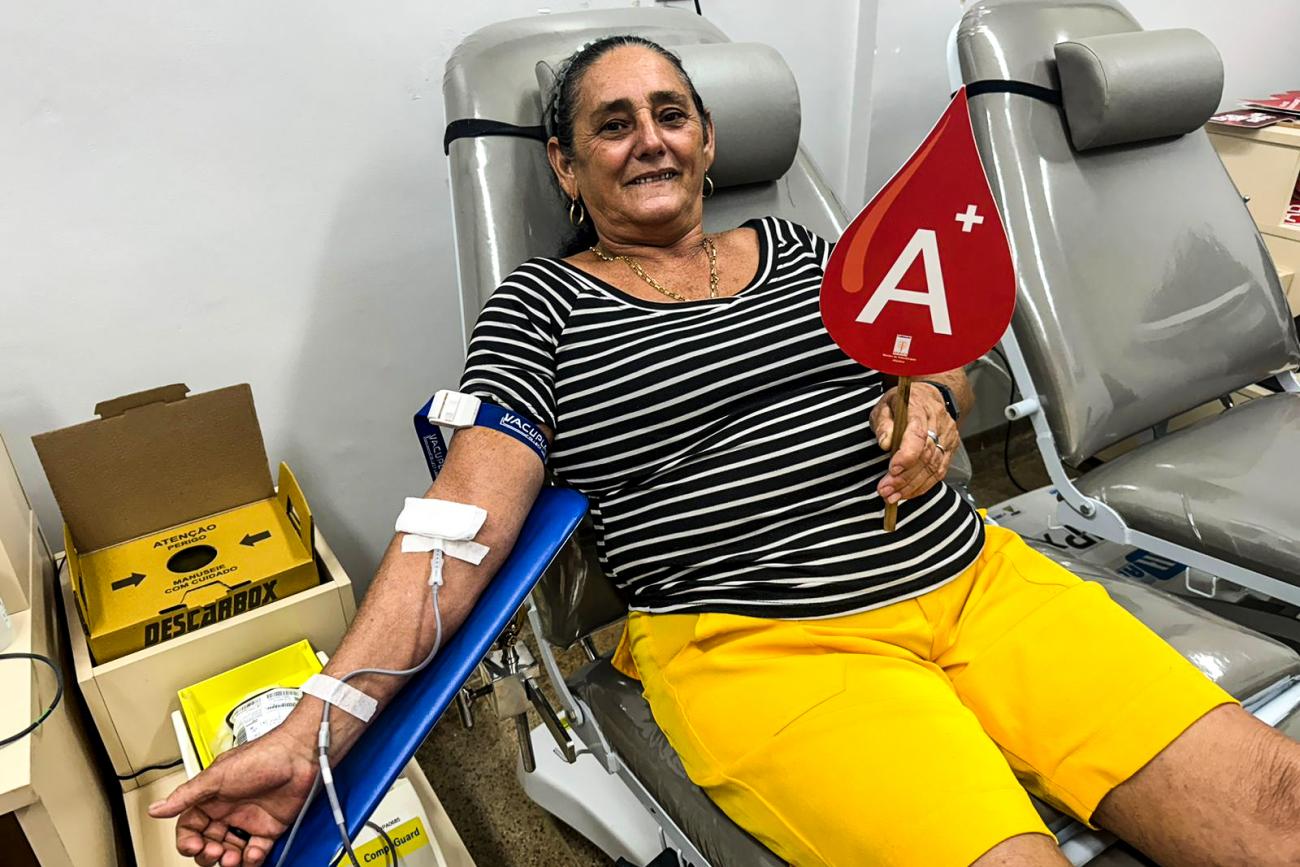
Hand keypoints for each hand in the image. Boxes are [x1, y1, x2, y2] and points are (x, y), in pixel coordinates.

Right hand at [148, 725, 317, 865]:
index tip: (193, 846)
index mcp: (212, 798)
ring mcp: (249, 820)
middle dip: (208, 854)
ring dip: (229, 860)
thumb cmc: (261, 756)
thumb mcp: (217, 776)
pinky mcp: (270, 828)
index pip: (191, 826)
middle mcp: (229, 810)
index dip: (188, 840)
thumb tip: (157, 809)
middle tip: (215, 852)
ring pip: (231, 851)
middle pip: (208, 843)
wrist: (299, 755)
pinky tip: (252, 853)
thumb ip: (187, 795)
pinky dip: (252, 859)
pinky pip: (255, 852)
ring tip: (233, 857)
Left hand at [871, 382, 958, 504]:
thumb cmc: (903, 403)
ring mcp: (948, 437)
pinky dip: (923, 486)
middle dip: (904, 477)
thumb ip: (883, 423)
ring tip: (892, 496)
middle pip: (925, 455)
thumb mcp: (885, 405)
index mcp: (920, 408)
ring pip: (933, 467)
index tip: (893, 469)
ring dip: (911, 486)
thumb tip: (885, 443)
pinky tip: (907, 493)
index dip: (907, 455)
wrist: (928, 397)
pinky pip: (939, 472)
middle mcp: (938, 422)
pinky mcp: (950, 449)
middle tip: (885, 490)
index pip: (918, 434)